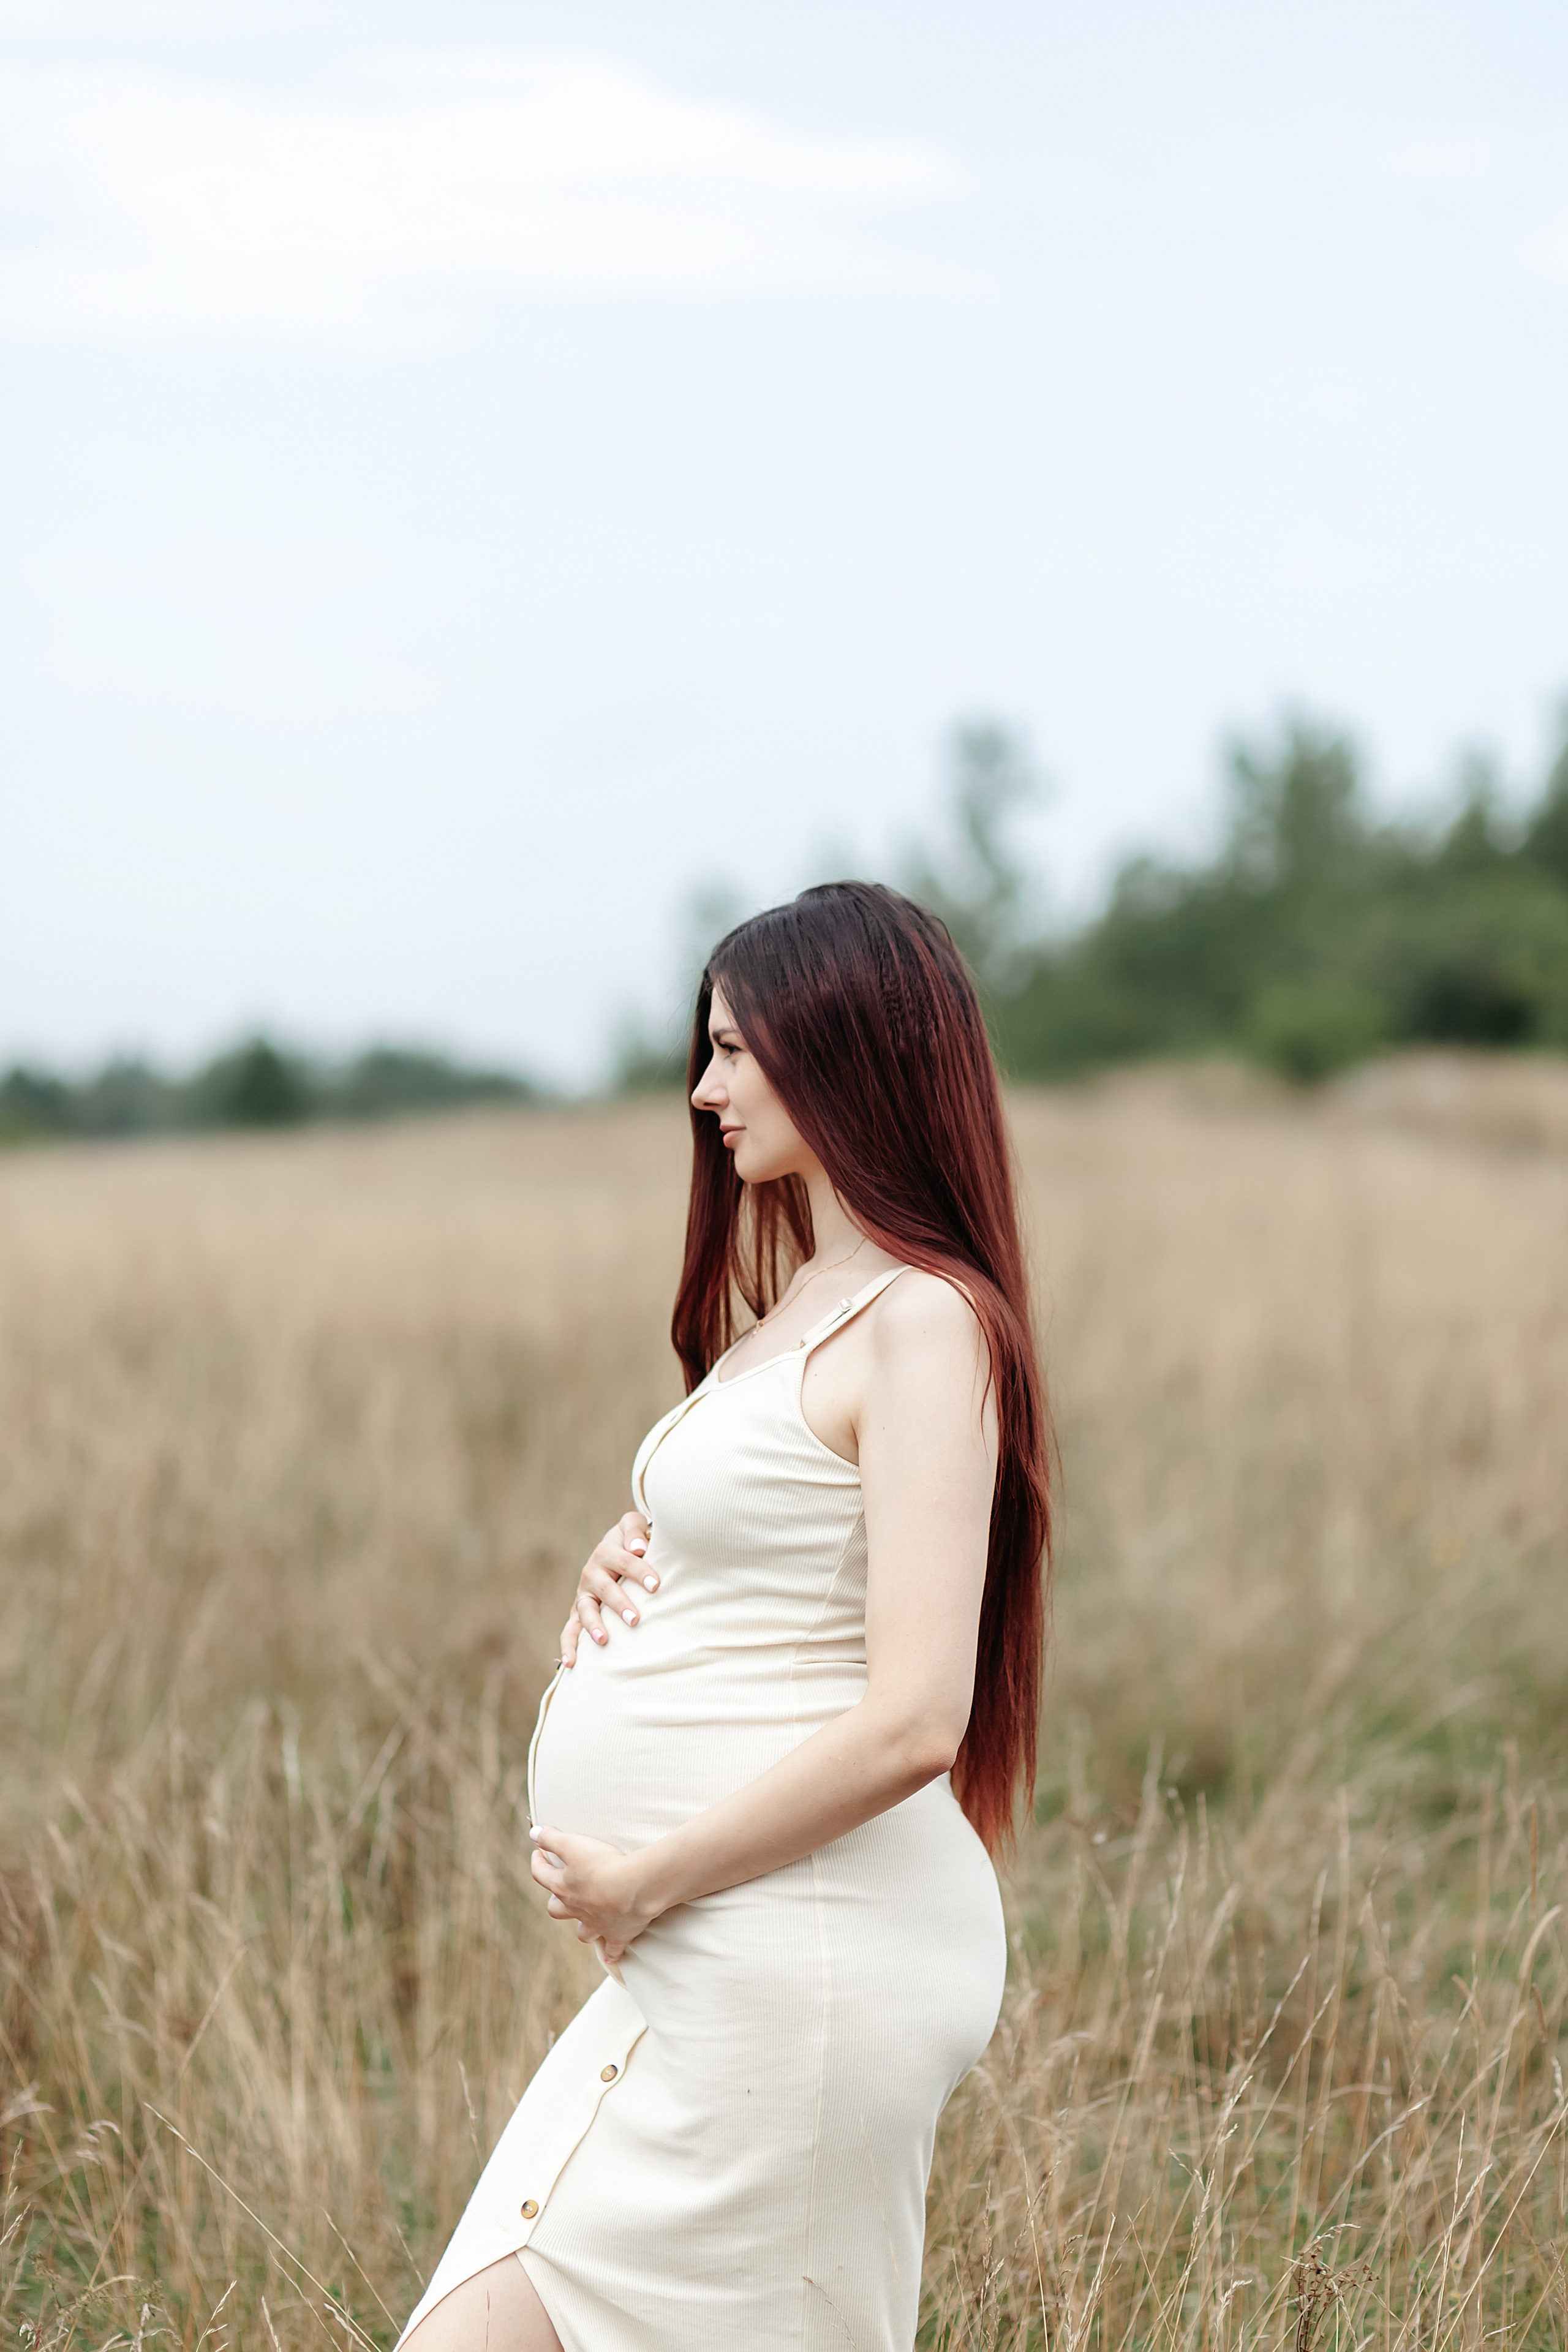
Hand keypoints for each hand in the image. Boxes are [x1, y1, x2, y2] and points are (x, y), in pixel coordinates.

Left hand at [529, 1825, 656, 1962]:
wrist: (634, 1888)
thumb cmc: (603, 1864)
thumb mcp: (573, 1843)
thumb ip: (552, 1838)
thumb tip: (533, 1833)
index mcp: (563, 1887)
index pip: (541, 1875)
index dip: (537, 1862)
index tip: (538, 1852)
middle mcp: (577, 1909)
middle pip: (557, 1910)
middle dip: (556, 1902)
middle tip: (561, 1892)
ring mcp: (597, 1924)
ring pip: (582, 1932)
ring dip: (582, 1928)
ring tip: (585, 1922)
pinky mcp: (618, 1935)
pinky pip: (613, 1949)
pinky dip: (613, 1953)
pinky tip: (612, 1956)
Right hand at [559, 1513, 655, 1665]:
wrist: (615, 1551)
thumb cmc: (631, 1541)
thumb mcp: (633, 1525)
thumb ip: (634, 1530)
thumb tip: (639, 1549)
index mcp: (606, 1552)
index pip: (624, 1561)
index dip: (639, 1571)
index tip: (656, 1585)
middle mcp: (591, 1574)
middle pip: (605, 1589)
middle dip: (619, 1604)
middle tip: (635, 1619)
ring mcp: (584, 1595)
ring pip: (585, 1611)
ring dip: (593, 1626)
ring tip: (604, 1640)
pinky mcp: (579, 1613)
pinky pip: (570, 1631)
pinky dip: (568, 1646)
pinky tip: (571, 1664)